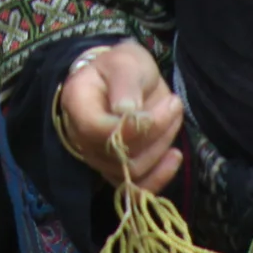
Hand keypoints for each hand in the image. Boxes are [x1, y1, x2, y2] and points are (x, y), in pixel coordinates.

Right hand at [57, 40, 182, 192]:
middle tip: (174, 103)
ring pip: (132, 171)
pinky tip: (174, 156)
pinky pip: (135, 189)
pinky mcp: (115, 171)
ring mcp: (97, 157)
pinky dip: (159, 176)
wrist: (122, 80)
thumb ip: (126, 84)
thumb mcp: (126, 62)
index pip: (97, 129)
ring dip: (162, 145)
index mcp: (77, 104)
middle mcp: (81, 137)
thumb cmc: (122, 67)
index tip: (164, 106)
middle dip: (156, 132)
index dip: (133, 127)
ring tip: (173, 116)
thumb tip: (127, 112)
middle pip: (119, 154)